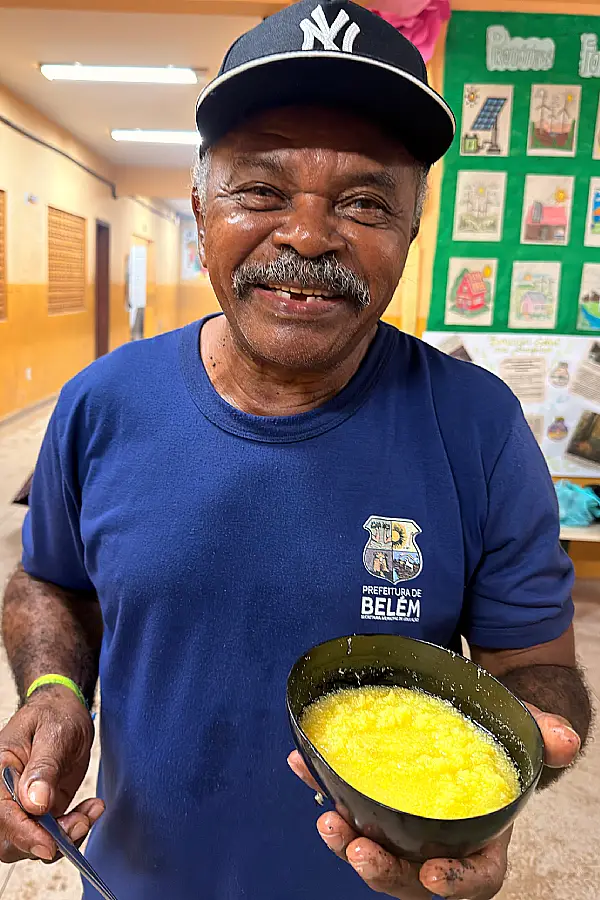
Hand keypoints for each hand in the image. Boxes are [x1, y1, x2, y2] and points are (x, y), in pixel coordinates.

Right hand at [0, 685, 103, 863]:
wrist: (65, 712)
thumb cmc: (55, 715)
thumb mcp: (54, 734)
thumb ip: (43, 768)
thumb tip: (35, 804)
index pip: (3, 815)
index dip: (24, 834)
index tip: (50, 844)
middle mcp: (4, 795)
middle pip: (11, 840)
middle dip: (48, 840)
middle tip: (81, 822)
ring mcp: (22, 806)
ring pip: (33, 843)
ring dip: (65, 836)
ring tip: (90, 812)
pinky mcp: (40, 812)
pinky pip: (52, 834)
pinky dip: (74, 829)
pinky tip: (91, 809)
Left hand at [288, 705, 580, 898]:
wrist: (469, 724)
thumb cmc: (497, 743)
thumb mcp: (522, 736)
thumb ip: (542, 738)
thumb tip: (565, 739)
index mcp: (481, 836)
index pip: (476, 877)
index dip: (455, 882)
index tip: (431, 873)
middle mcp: (439, 840)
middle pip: (411, 873)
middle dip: (383, 868)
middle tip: (357, 847)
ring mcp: (403, 824)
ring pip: (375, 847)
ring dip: (346, 838)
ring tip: (326, 820)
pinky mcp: (375, 800)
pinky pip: (349, 802)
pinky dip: (325, 787)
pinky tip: (303, 764)